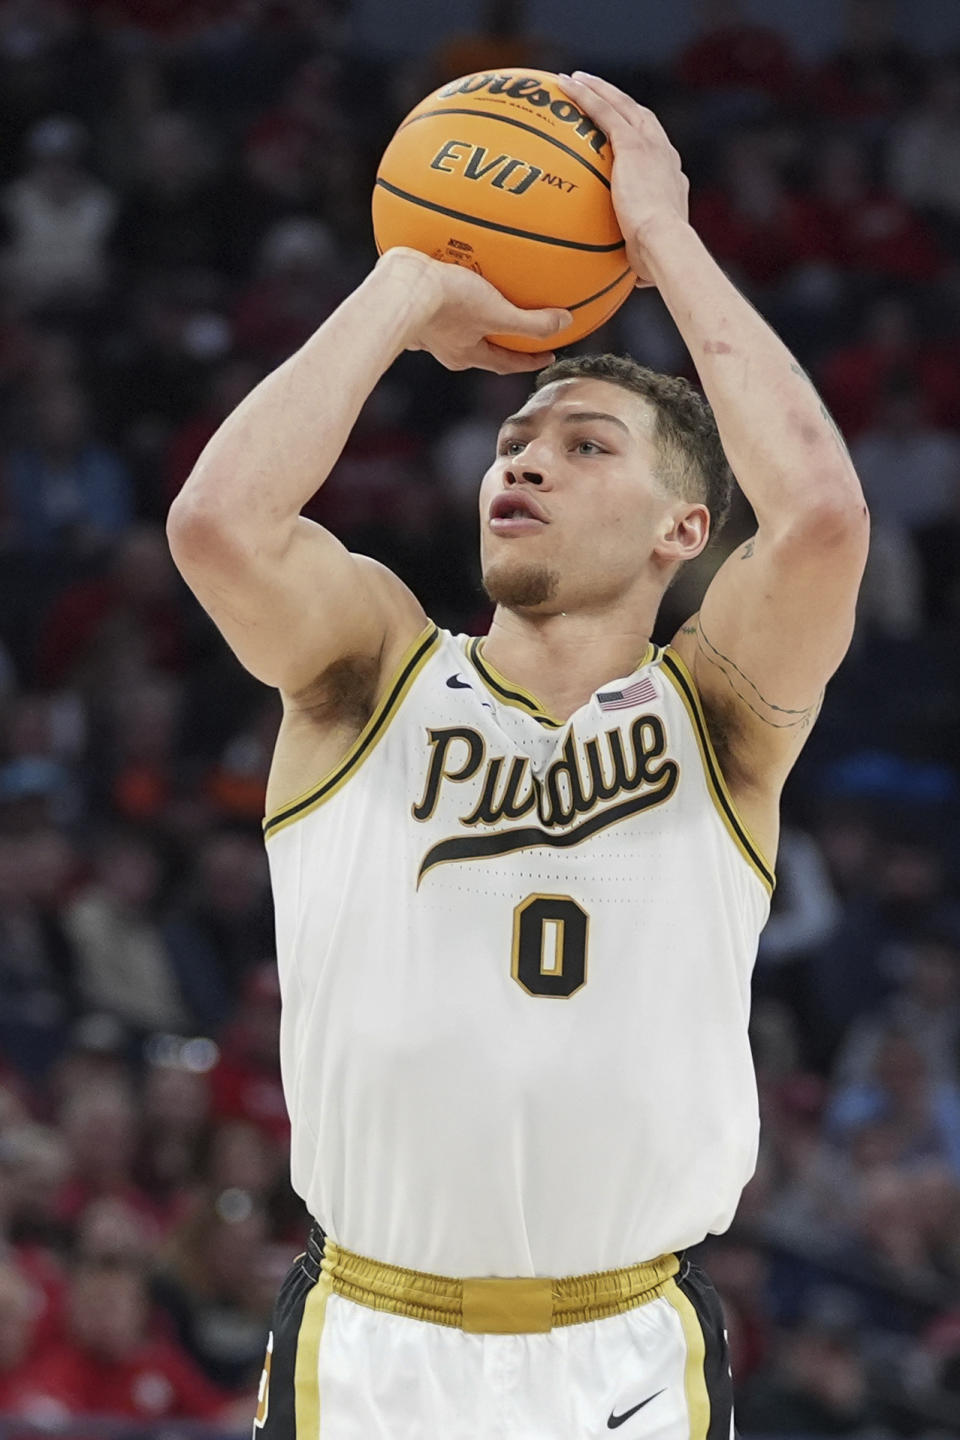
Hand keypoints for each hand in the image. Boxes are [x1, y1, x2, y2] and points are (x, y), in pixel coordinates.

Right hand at [377, 248, 570, 373]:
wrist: (400, 284)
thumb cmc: (446, 302)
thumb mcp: (496, 312)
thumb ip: (531, 323)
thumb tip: (566, 323)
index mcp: (466, 354)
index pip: (506, 364)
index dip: (529, 361)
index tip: (547, 356)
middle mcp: (446, 346)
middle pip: (483, 347)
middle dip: (503, 340)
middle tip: (521, 330)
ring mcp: (428, 326)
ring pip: (461, 324)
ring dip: (477, 315)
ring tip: (488, 298)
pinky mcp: (415, 302)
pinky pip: (440, 299)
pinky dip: (453, 291)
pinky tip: (455, 271)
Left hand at [558, 73, 688, 283]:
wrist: (665, 246)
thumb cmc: (659, 262)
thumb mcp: (649, 261)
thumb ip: (641, 262)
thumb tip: (636, 283)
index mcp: (671, 181)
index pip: (654, 153)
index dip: (640, 141)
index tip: (624, 137)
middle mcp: (665, 156)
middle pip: (641, 118)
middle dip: (620, 104)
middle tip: (599, 95)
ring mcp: (651, 146)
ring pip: (622, 106)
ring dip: (600, 89)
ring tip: (576, 80)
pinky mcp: (634, 144)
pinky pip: (605, 111)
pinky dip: (587, 95)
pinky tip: (567, 85)